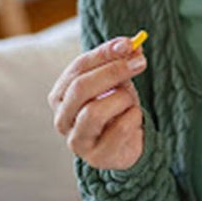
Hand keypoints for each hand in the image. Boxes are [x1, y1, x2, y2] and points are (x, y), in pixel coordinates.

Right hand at [47, 36, 148, 170]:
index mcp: (61, 94)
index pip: (78, 67)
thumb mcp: (118, 81)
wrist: (126, 144)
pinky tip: (133, 120)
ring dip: (123, 99)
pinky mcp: (96, 157)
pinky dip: (133, 118)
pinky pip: (118, 130)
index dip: (104, 53)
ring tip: (130, 102)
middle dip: (113, 71)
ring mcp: (76, 140)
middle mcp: (62, 118)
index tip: (130, 43)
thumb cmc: (116, 108)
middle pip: (81, 88)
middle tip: (140, 63)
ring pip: (95, 111)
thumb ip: (121, 61)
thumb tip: (134, 47)